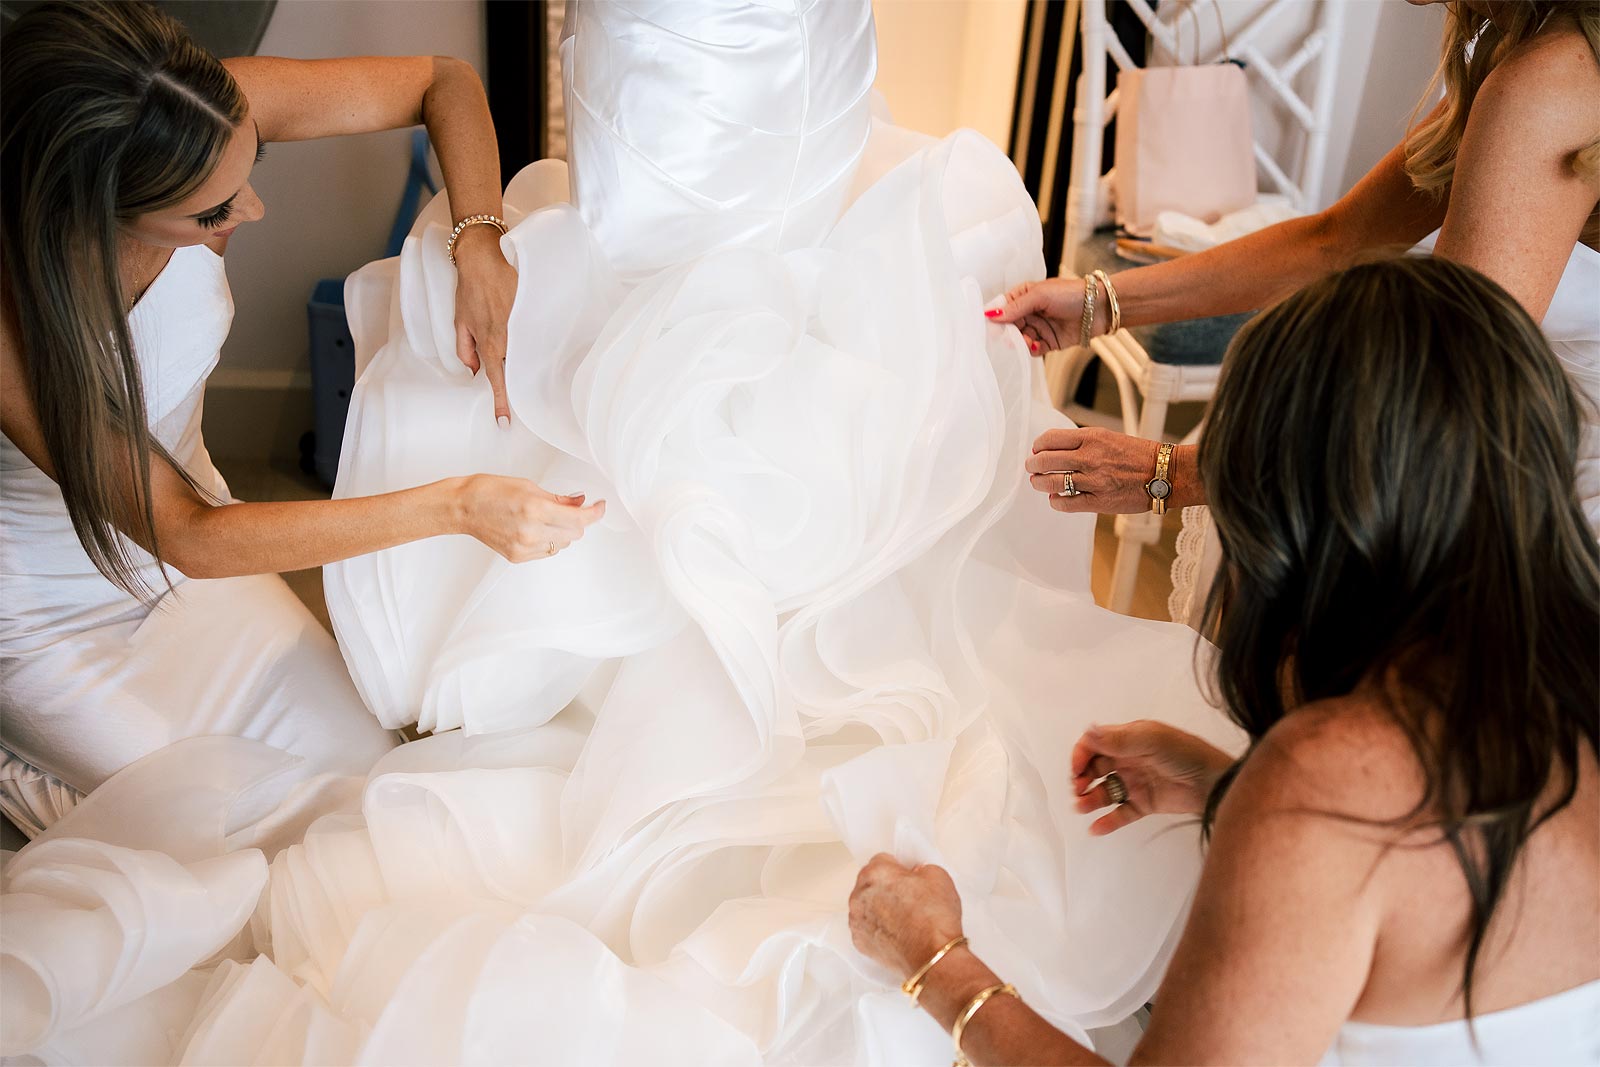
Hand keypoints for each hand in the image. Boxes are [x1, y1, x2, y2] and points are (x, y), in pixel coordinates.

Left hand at [452, 224, 518, 427]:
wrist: (485, 258)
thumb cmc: (470, 289)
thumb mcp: (459, 321)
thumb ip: (465, 350)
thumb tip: (475, 371)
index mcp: (490, 344)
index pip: (497, 382)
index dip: (501, 404)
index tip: (505, 424)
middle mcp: (509, 340)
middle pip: (517, 370)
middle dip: (519, 385)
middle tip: (526, 401)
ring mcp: (524, 327)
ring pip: (528, 355)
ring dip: (530, 363)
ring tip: (536, 372)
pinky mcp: (535, 315)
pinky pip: (537, 337)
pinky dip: (537, 345)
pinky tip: (542, 348)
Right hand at [457, 475, 604, 561]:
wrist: (464, 508)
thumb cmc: (490, 491)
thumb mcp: (529, 486)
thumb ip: (558, 499)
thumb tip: (580, 502)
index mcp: (536, 510)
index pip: (579, 519)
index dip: (595, 513)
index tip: (600, 507)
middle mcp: (531, 532)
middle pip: (574, 534)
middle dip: (578, 521)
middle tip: (572, 509)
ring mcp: (524, 548)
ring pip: (562, 545)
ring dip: (563, 532)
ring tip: (547, 518)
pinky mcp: (518, 557)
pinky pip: (546, 552)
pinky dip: (549, 541)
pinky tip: (536, 529)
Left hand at [848, 854, 963, 978]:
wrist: (933, 957)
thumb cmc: (934, 919)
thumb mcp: (938, 876)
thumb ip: (921, 869)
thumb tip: (915, 875)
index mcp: (875, 872)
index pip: (883, 860)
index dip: (899, 868)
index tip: (909, 877)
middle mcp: (859, 894)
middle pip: (871, 882)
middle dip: (887, 887)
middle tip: (909, 899)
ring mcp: (857, 920)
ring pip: (867, 905)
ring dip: (880, 908)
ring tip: (905, 919)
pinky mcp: (859, 942)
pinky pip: (867, 927)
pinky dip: (878, 929)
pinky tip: (897, 934)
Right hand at [983, 276, 1099, 355]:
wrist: (1099, 308)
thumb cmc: (1071, 294)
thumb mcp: (1039, 296)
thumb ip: (1015, 307)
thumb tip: (991, 314)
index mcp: (1024, 296)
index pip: (1002, 308)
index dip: (995, 317)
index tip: (989, 325)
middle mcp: (1029, 312)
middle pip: (1009, 326)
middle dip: (1007, 332)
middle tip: (1007, 337)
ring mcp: (1038, 327)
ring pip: (1019, 339)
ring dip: (1019, 342)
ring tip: (1025, 340)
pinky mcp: (1048, 342)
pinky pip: (1032, 349)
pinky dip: (1030, 349)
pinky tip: (1034, 345)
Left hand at [1025, 426, 1160, 513]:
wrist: (1165, 473)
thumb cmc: (1138, 454)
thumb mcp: (1108, 437)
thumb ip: (1082, 442)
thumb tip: (1052, 450)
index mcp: (1092, 437)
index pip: (1050, 439)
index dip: (1038, 446)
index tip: (1037, 450)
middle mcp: (1090, 457)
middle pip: (1045, 461)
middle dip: (1033, 465)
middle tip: (1032, 468)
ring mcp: (1093, 480)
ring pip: (1052, 482)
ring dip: (1040, 483)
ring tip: (1039, 482)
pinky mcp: (1099, 502)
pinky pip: (1066, 503)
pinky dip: (1055, 500)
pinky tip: (1055, 498)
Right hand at [1071, 720, 1234, 835]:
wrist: (1213, 783)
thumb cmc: (1185, 755)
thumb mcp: (1151, 740)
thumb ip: (1118, 740)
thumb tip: (1089, 732)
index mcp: (1129, 739)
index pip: (1095, 744)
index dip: (1081, 755)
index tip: (1077, 770)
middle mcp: (1129, 760)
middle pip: (1095, 769)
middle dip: (1082, 779)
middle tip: (1079, 790)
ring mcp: (1136, 783)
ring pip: (1104, 792)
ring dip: (1090, 799)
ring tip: (1082, 807)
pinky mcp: (1144, 804)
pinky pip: (1121, 813)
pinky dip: (1107, 821)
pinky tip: (1096, 828)